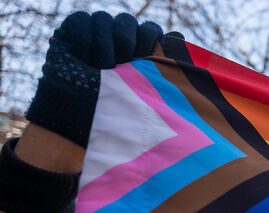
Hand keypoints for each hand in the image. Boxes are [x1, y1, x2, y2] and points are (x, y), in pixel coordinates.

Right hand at [25, 11, 172, 148]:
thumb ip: (164, 64)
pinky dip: (84, 37)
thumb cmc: (122, 110)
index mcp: (140, 52)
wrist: (84, 120)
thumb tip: (178, 37)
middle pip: (127, 22)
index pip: (150, 30)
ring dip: (104, 44)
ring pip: (103, 19)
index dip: (149, 39)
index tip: (143, 59)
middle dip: (126, 41)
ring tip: (101, 67)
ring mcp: (95, 35)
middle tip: (121, 64)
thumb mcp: (149, 89)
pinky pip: (80, 20)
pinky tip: (84, 58)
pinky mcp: (71, 32)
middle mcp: (118, 40)